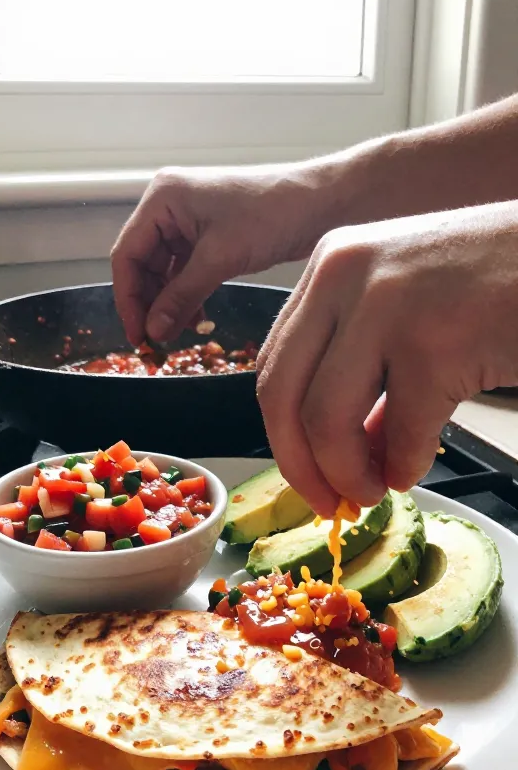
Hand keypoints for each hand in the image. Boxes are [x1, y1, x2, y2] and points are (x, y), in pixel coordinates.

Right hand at [111, 162, 344, 344]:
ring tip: (176, 334)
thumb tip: (153, 331)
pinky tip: (196, 319)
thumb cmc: (273, 213)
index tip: (137, 334)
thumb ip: (181, 296)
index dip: (128, 299)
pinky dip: (187, 296)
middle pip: (142, 264)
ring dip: (168, 304)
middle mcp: (169, 206)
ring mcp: (190, 222)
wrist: (322, 202)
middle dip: (148, 304)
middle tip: (155, 342)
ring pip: (164, 272)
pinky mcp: (210, 237)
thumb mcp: (220, 258)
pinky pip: (186, 272)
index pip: (127, 254)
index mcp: (162, 198)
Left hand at [256, 201, 517, 515]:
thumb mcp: (406, 311)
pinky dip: (405, 467)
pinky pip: (401, 434)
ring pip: (325, 421)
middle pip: (280, 395)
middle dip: (299, 466)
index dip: (282, 435)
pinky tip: (416, 468)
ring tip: (373, 490)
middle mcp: (343, 276)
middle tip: (329, 502)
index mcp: (331, 266)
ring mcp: (387, 307)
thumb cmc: (497, 281)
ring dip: (346, 475)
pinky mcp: (435, 344)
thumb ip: (364, 373)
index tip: (306, 475)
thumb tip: (340, 454)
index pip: (274, 365)